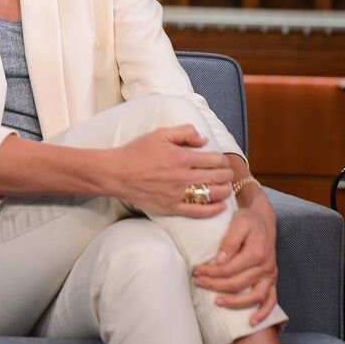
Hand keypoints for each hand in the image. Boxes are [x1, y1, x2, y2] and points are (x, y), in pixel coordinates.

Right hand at [106, 124, 233, 216]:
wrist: (118, 173)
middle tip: (226, 173)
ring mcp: (178, 194)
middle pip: (218, 177)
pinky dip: (214, 209)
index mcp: (182, 157)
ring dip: (224, 190)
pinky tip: (221, 206)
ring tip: (225, 187)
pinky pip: (199, 211)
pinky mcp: (172, 207)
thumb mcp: (160, 134)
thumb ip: (184, 132)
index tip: (222, 160)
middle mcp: (183, 177)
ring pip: (212, 195)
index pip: (214, 160)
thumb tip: (204, 139)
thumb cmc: (137, 152)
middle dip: (226, 174)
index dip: (223, 160)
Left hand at [193, 195, 278, 325]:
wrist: (264, 219)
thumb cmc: (249, 220)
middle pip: (238, 284)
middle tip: (198, 282)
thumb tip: (219, 260)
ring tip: (217, 302)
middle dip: (215, 285)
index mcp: (256, 253)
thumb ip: (229, 241)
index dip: (211, 273)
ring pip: (255, 296)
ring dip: (236, 303)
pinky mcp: (272, 279)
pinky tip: (252, 322)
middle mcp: (265, 266)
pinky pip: (271, 300)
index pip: (230, 269)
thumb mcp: (238, 223)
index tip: (196, 271)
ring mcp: (270, 275)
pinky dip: (264, 313)